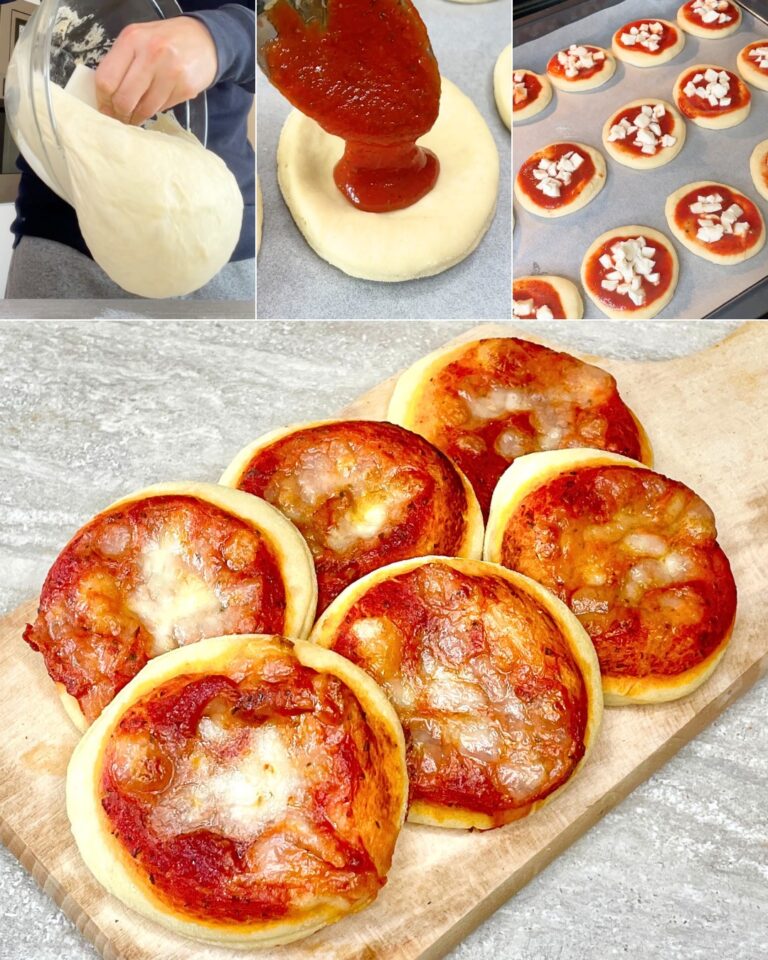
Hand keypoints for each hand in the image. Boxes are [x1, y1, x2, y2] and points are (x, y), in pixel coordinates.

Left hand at [95, 17, 216, 125]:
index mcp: (132, 39)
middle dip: (119, 114)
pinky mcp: (186, 88)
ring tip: (135, 117)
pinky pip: (163, 109)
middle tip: (119, 118)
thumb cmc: (165, 41)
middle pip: (124, 99)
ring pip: (144, 109)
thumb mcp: (138, 40)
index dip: (103, 100)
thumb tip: (105, 98)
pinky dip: (156, 110)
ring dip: (137, 118)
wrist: (204, 40)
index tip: (104, 109)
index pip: (106, 79)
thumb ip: (120, 63)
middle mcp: (151, 54)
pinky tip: (156, 103)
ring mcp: (171, 72)